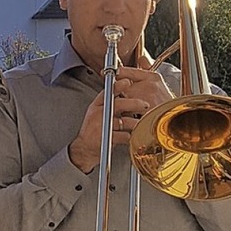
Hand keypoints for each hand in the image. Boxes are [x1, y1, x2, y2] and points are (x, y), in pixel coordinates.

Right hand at [68, 57, 174, 173]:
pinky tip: (131, 136)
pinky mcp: (107, 139)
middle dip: (134, 103)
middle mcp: (98, 114)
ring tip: (141, 123)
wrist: (84, 148)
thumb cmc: (94, 129)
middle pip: (119, 104)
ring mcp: (102, 126)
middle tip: (145, 105)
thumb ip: (110, 101)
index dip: (119, 86)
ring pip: (124, 121)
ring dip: (136, 122)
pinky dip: (130, 136)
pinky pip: (124, 136)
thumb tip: (127, 88)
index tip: (128, 82)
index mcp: (96, 105)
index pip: (108, 91)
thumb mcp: (98, 111)